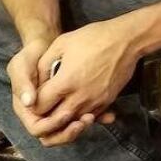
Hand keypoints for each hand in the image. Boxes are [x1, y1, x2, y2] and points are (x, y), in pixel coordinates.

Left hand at [25, 21, 131, 145]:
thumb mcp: (62, 43)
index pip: (39, 107)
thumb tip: (37, 82)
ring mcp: (95, 101)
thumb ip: (44, 65)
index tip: (37, 96)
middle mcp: (79, 97)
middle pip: (54, 121)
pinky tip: (78, 104)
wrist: (127, 40)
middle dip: (46, 118)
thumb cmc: (95, 37)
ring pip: (72, 123)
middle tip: (46, 107)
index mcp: (64, 83)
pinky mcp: (107, 101)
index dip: (33, 104)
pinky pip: (89, 117)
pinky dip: (81, 115)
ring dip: (64, 119)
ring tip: (61, 108)